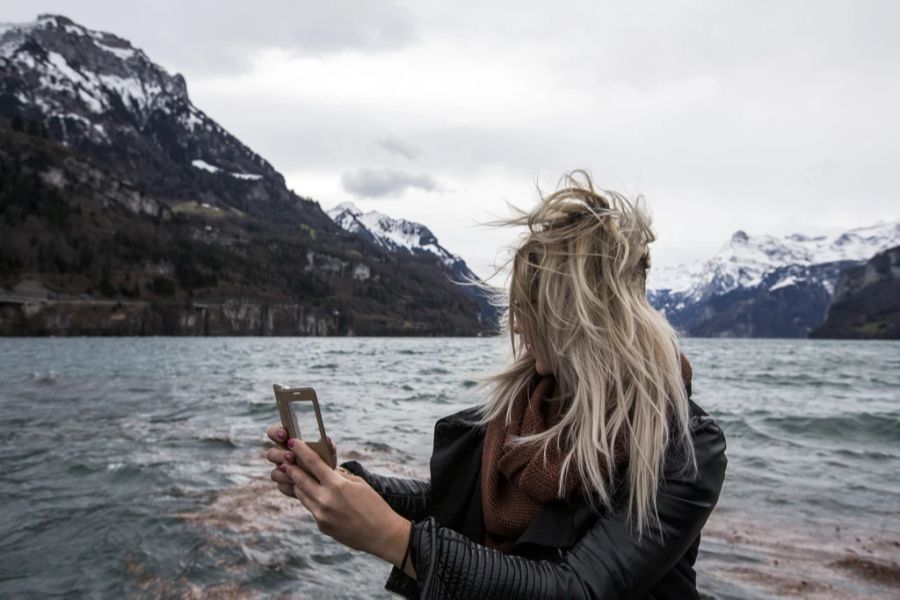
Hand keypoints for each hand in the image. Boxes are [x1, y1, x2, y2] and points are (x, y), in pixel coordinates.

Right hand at [265, 424, 338, 497]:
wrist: (328, 482)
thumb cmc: (325, 463)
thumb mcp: (329, 455)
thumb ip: (328, 447)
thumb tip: (327, 439)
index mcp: (289, 443)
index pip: (275, 434)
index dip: (276, 432)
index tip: (284, 435)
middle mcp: (282, 457)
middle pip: (271, 454)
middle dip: (280, 455)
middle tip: (291, 457)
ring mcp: (282, 472)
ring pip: (274, 473)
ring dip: (284, 473)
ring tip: (296, 473)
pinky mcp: (285, 486)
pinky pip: (281, 486)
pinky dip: (289, 485)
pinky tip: (298, 485)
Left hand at [278, 438, 411, 568]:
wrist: (381, 534)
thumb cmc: (374, 505)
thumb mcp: (358, 484)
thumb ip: (339, 477)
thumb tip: (325, 472)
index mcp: (336, 485)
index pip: (313, 463)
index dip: (301, 451)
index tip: (293, 443)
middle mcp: (325, 500)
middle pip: (300, 480)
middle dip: (291, 468)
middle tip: (284, 461)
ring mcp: (321, 515)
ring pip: (302, 495)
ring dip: (298, 485)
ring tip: (295, 477)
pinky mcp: (322, 526)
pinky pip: (312, 508)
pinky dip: (312, 500)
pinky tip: (315, 495)